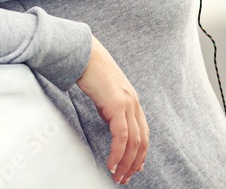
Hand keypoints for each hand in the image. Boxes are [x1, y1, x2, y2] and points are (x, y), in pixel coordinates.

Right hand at [75, 35, 148, 184]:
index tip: (133, 168)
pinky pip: (122, 136)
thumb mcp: (104, 94)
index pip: (143, 133)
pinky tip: (111, 163)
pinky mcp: (117, 103)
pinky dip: (118, 153)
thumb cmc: (89, 70)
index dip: (140, 154)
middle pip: (142, 142)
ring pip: (134, 142)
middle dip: (134, 164)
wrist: (82, 51)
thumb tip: (113, 126)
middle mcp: (134, 103)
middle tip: (124, 179)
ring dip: (127, 163)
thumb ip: (111, 109)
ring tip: (117, 176)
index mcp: (132, 101)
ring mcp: (127, 103)